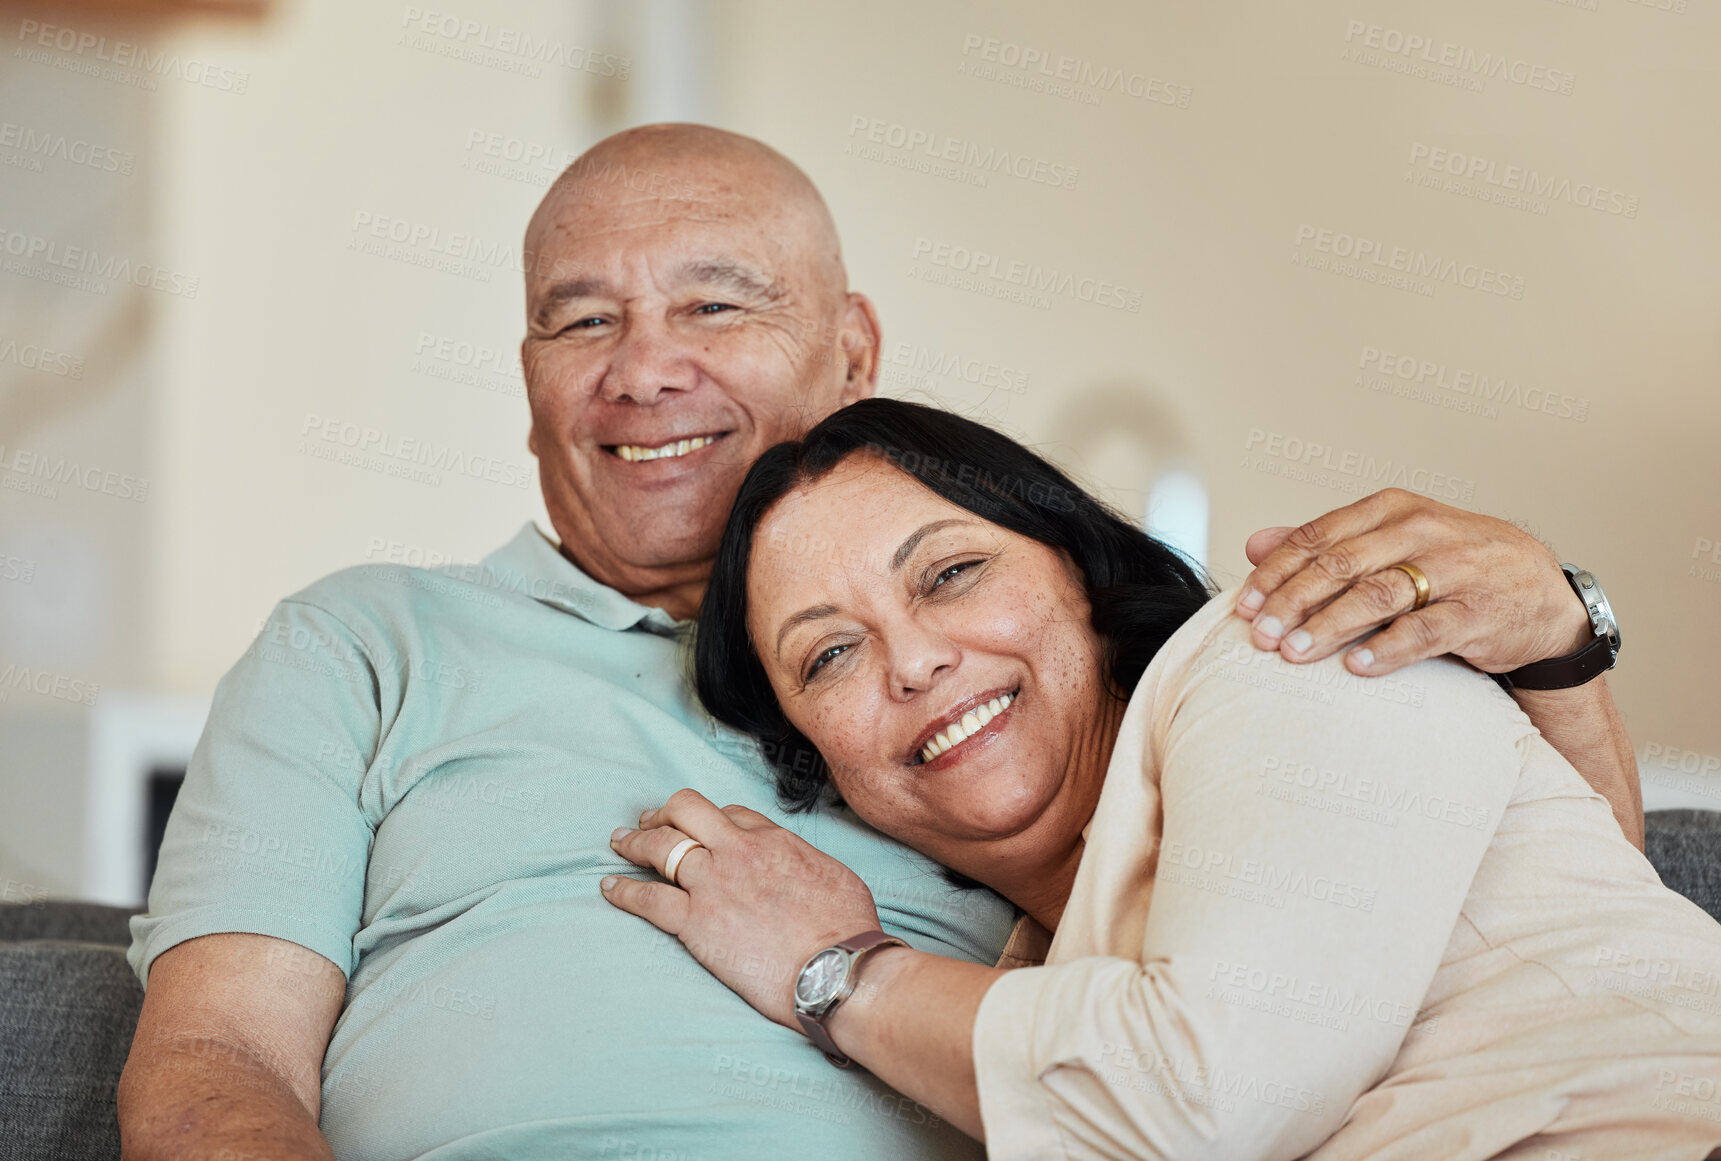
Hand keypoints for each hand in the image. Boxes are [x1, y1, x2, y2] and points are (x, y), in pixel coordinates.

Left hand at [601, 788, 882, 1027]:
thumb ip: (805, 863)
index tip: (704, 831)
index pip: (731, 813)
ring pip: (660, 846)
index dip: (712, 820)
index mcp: (773, 839)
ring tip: (620, 843)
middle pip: (687, 810)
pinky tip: (608, 887)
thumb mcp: (834, 875)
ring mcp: (712, 883)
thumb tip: (798, 870)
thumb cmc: (846, 930)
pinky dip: (623, 891)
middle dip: (664, 813)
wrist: (835, 968)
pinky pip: (647, 898)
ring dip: (635, 842)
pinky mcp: (695, 922)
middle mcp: (738, 850)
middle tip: (650, 821)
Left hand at [1236, 489, 1590, 675]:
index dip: (1277, 572)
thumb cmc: (1453, 566)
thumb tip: (1255, 544)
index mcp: (1392, 509)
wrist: (1540, 592)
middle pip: (1341, 564)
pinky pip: (1425, 630)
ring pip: (1378, 594)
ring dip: (1329, 626)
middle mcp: (1421, 531)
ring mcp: (1453, 569)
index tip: (1245, 604)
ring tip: (1293, 652)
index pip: (1319, 536)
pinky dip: (1388, 648)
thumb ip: (1324, 543)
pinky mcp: (1477, 611)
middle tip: (1259, 634)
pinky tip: (1357, 666)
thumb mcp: (1390, 541)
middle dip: (1293, 601)